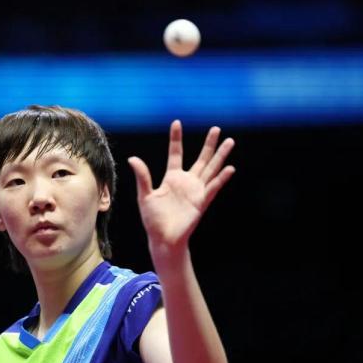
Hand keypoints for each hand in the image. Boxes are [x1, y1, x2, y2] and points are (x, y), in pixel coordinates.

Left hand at [128, 120, 234, 249]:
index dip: (176, 138)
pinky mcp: (201, 202)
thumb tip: (132, 158)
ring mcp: (196, 191)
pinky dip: (221, 178)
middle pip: (201, 158)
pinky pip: (213, 188)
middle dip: (209, 144)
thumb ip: (143, 177)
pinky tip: (229, 168)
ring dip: (220, 156)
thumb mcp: (145, 196)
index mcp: (171, 178)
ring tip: (229, 141)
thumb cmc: (153, 220)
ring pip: (211, 169)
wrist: (163, 239)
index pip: (175, 153)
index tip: (177, 123)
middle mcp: (186, 182)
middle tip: (216, 128)